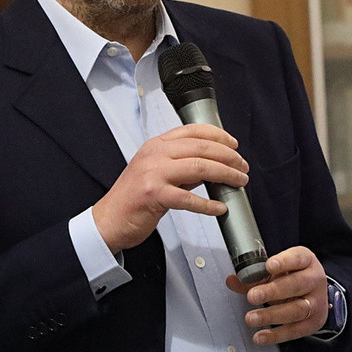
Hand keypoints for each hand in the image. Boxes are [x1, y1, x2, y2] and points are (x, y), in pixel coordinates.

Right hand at [92, 123, 248, 253]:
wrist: (109, 220)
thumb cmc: (132, 199)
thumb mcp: (155, 173)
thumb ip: (181, 167)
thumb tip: (210, 166)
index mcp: (155, 145)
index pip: (192, 131)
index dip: (218, 135)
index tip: (234, 145)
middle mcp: (154, 154)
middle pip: (201, 148)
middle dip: (228, 157)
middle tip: (242, 167)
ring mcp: (153, 173)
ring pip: (199, 167)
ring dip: (225, 175)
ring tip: (239, 182)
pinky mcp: (153, 195)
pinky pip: (188, 198)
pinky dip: (208, 204)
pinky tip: (219, 208)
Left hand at [226, 246, 327, 344]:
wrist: (315, 292)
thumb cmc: (294, 276)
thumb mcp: (277, 270)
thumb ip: (254, 275)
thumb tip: (233, 281)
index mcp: (306, 261)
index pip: (297, 258)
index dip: (284, 262)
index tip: (269, 266)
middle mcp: (314, 280)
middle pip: (296, 285)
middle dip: (272, 291)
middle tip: (252, 296)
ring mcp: (316, 303)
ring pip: (296, 310)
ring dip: (271, 315)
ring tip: (252, 318)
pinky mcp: (313, 323)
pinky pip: (294, 330)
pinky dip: (275, 335)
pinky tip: (260, 335)